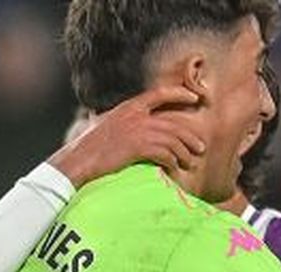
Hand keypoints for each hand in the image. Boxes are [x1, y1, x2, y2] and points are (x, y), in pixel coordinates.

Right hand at [48, 86, 205, 186]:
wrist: (79, 159)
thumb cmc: (90, 147)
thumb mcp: (106, 124)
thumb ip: (122, 119)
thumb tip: (129, 120)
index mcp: (129, 106)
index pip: (160, 93)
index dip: (180, 94)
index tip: (195, 99)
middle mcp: (136, 115)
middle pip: (173, 122)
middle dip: (190, 135)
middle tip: (201, 147)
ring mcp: (137, 130)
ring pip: (172, 139)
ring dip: (185, 152)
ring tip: (191, 162)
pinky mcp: (137, 147)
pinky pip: (164, 153)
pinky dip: (173, 161)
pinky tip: (176, 168)